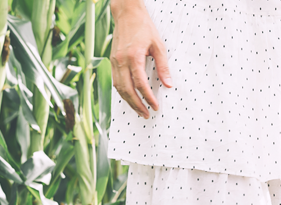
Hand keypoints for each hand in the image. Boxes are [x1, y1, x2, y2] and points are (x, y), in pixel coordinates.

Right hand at [110, 0, 172, 118]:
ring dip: (129, 101)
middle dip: (137, 105)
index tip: (155, 106)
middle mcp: (121, 61)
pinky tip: (130, 98)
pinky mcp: (112, 61)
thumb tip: (169, 84)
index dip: (148, 98)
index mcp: (133, 56)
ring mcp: (114, 61)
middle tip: (146, 114)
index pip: (140, 84)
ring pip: (119, 88)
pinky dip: (123, 92)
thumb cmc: (144, 28)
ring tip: (139, 110)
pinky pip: (115, 81)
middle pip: (127, 90)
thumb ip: (163, 67)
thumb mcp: (158, 46)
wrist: (127, 14)